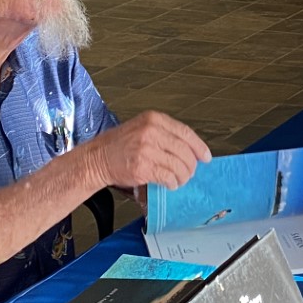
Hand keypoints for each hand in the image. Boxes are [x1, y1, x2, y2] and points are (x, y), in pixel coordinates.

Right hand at [82, 112, 211, 191]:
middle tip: (189, 173)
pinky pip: (168, 176)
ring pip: (178, 165)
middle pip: (184, 151)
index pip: (185, 132)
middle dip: (190, 165)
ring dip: (182, 176)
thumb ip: (165, 135)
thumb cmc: (118, 146)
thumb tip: (190, 150)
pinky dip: (172, 183)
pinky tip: (169, 184)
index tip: (206, 156)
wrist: (96, 158)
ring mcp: (146, 149)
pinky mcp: (143, 166)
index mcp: (153, 119)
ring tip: (178, 180)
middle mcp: (151, 131)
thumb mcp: (142, 128)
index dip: (199, 146)